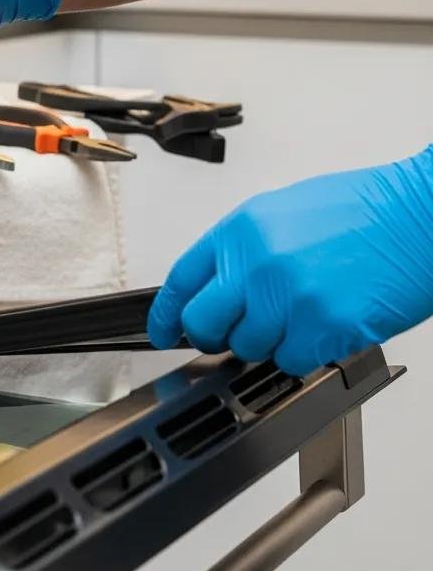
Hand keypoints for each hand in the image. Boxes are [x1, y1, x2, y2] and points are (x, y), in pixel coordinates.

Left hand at [148, 147, 432, 375]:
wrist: (418, 215)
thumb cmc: (363, 210)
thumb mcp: (283, 213)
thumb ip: (244, 249)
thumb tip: (218, 284)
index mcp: (240, 231)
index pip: (182, 280)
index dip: (166, 313)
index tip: (163, 330)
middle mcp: (255, 263)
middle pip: (204, 323)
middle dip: (212, 336)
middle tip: (230, 334)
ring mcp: (286, 297)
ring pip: (249, 347)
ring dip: (269, 341)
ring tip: (300, 313)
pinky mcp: (320, 327)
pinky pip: (291, 360)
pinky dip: (304, 353)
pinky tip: (323, 325)